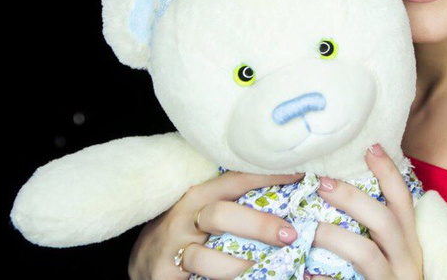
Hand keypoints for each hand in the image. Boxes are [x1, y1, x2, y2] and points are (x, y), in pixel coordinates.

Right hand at [128, 170, 304, 279]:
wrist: (145, 259)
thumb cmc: (188, 230)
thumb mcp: (208, 209)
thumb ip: (239, 203)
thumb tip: (293, 195)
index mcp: (201, 195)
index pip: (236, 180)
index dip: (268, 177)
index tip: (301, 177)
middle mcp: (185, 216)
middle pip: (222, 215)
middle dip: (258, 225)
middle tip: (289, 235)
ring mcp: (173, 247)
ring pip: (205, 256)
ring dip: (239, 265)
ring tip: (267, 269)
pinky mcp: (164, 273)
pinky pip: (196, 279)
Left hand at [307, 143, 423, 279]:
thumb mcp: (391, 254)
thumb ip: (374, 228)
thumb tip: (338, 190)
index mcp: (409, 243)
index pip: (403, 201)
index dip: (389, 172)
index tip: (370, 146)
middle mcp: (407, 261)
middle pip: (385, 220)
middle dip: (353, 198)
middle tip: (322, 183)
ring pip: (366, 254)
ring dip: (334, 236)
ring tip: (307, 229)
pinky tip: (305, 275)